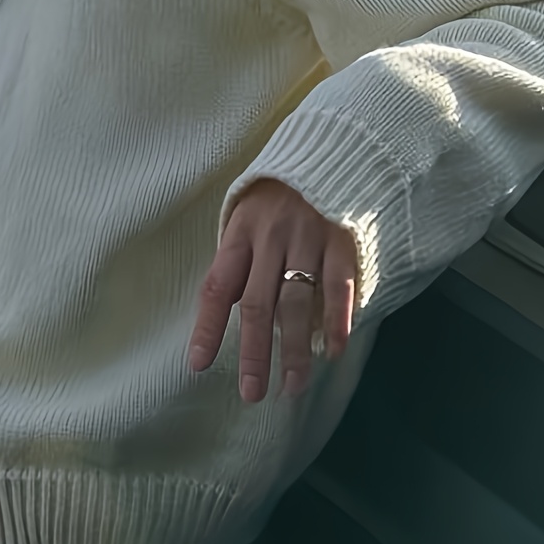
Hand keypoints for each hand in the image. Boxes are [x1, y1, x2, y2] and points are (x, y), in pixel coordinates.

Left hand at [188, 179, 356, 403]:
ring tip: (294, 385)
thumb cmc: (281, 195)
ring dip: (297, 350)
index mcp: (240, 232)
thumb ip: (240, 260)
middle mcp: (272, 237)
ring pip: (299, 303)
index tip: (199, 365)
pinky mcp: (344, 239)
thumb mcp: (247, 216)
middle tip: (253, 393)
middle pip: (259, 304)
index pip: (218, 286)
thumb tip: (229, 311)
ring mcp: (310, 238)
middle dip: (255, 353)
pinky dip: (338, 322)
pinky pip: (340, 286)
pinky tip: (334, 351)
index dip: (208, 327)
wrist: (332, 149)